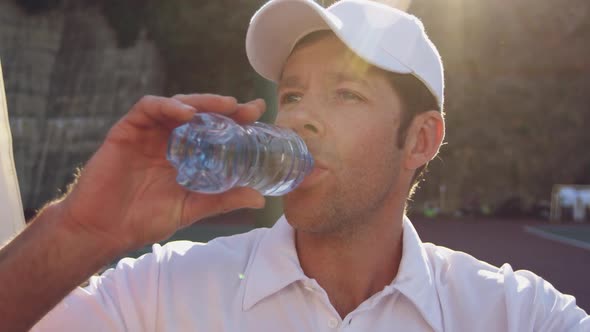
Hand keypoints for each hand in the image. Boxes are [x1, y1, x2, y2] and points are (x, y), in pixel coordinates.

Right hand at [56, 94, 266, 251]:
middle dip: (224, 108)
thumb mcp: (191, 208)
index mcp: (184, 155)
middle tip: (247, 109)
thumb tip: (260, 197)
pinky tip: (186, 114)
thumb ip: (222, 200)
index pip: (213, 130)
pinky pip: (148, 108)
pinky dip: (168, 106)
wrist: (102, 231)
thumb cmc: (144, 220)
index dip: (235, 120)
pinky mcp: (126, 130)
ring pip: (177, 104)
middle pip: (199, 113)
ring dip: (202, 102)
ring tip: (225, 106)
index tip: (258, 114)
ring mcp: (147, 134)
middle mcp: (168, 140)